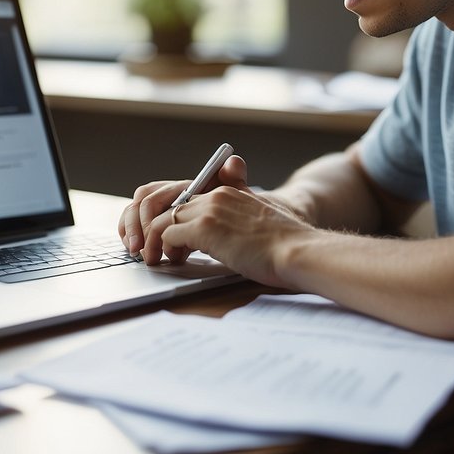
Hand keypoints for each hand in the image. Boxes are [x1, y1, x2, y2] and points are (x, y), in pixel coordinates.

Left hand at [119, 155, 312, 287]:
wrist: (300, 251)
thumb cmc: (288, 246)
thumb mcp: (261, 225)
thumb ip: (239, 224)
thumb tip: (228, 241)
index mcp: (230, 192)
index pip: (188, 200)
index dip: (174, 219)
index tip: (168, 238)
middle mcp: (217, 196)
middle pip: (170, 207)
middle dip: (156, 229)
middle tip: (153, 250)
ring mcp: (210, 210)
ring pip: (162, 219)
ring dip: (154, 240)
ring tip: (154, 259)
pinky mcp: (205, 228)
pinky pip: (167, 234)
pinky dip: (162, 249)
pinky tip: (168, 262)